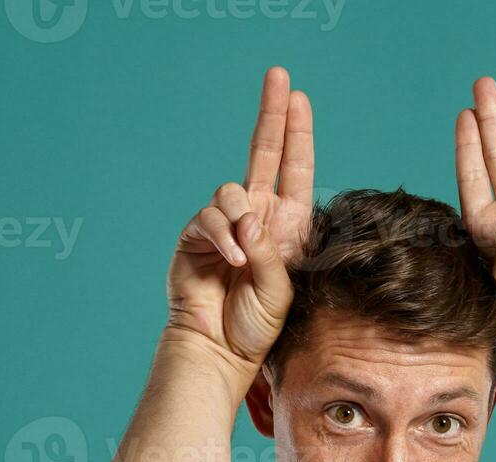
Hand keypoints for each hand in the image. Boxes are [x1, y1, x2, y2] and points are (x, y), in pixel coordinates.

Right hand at [166, 66, 314, 366]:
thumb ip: (268, 248)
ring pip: (232, 191)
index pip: (294, 169)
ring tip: (245, 256)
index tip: (299, 96)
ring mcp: (225, 226)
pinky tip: (232, 260)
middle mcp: (255, 218)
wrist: (221, 352)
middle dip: (271, 115)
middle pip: (263, 154)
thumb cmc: (257, 326)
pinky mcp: (196, 238)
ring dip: (240, 217)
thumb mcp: (280, 287)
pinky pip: (210, 219)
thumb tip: (247, 214)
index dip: (296, 133)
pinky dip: (222, 236)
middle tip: (278, 76)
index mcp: (285, 225)